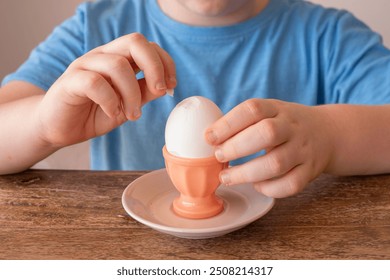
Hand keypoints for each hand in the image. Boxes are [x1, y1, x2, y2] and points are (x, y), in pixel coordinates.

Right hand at [37, 33, 175, 146]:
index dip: (165, 62)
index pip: (147, 46)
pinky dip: (111, 100)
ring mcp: (85, 65)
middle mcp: (103, 56)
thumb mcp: (127, 105)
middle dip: (155, 66)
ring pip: (118, 65)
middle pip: (135, 41)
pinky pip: (95, 83)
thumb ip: (144, 93)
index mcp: (118, 59)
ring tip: (133, 115)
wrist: (60, 128)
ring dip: (133, 94)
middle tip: (159, 92)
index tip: (171, 86)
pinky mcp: (70, 81)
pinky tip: (113, 113)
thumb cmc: (94, 113)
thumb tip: (165, 86)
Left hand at [205, 99, 333, 197]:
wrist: (327, 133)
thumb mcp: (269, 112)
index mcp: (277, 109)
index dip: (228, 123)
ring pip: (276, 163)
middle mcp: (293, 127)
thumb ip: (243, 122)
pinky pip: (291, 184)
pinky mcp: (311, 170)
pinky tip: (256, 185)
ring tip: (226, 177)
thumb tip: (208, 139)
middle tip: (219, 156)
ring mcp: (303, 149)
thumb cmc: (284, 125)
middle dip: (237, 147)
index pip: (253, 109)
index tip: (208, 137)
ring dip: (246, 173)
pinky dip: (269, 188)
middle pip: (267, 133)